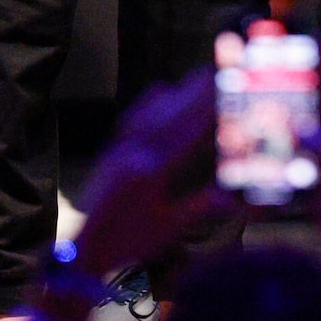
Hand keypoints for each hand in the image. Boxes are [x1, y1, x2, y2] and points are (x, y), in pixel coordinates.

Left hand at [66, 68, 228, 286]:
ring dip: (177, 92)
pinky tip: (160, 89)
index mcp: (152, 172)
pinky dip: (148, 101)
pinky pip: (131, 118)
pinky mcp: (112, 151)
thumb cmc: (129, 242)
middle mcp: (135, 153)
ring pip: (153, 112)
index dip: (209, 111)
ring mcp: (121, 149)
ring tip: (196, 76)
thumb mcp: (170, 227)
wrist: (86, 248)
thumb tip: (233, 194)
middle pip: (172, 115)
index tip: (227, 92)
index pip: (187, 134)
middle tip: (217, 71)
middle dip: (196, 92)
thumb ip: (201, 205)